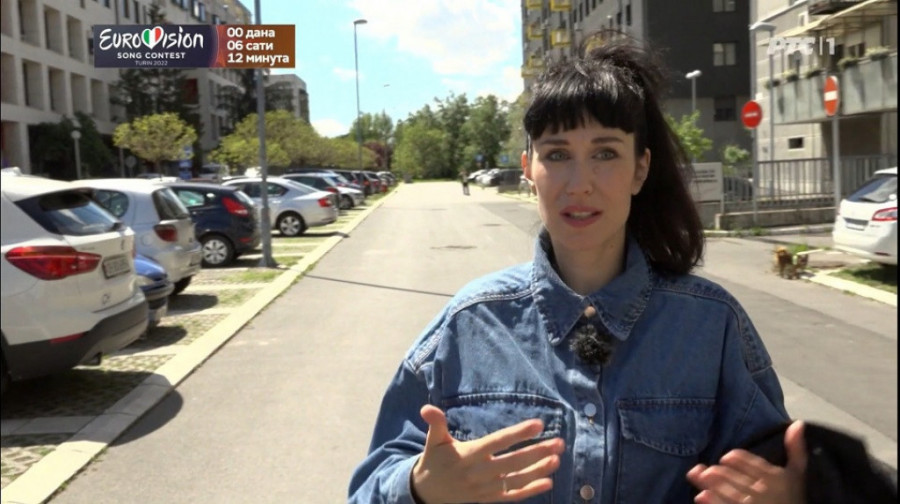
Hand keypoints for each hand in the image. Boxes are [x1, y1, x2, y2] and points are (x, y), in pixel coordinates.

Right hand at [411, 405, 564, 503]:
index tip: (538, 424)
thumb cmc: (435, 460)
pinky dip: (530, 491)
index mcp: (468, 455)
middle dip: (537, 452)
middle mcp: (479, 472)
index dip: (518, 433)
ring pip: (516, 480)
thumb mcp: (433, 441)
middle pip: (513, 462)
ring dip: (538, 471)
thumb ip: (436, 424)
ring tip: (557, 459)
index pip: (497, 442)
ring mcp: (485, 488)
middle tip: (559, 442)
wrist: (427, 493)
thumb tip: (426, 408)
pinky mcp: (488, 499)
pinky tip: (547, 482)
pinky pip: (512, 496)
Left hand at [686, 420, 806, 503]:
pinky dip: (712, 501)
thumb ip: (796, 450)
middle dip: (717, 472)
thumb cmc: (796, 498)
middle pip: (732, 476)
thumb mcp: (798, 474)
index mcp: (773, 477)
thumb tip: (797, 423)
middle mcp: (762, 490)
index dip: (733, 459)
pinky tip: (701, 496)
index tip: (725, 459)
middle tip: (706, 470)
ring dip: (709, 483)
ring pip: (725, 491)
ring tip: (698, 476)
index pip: (748, 462)